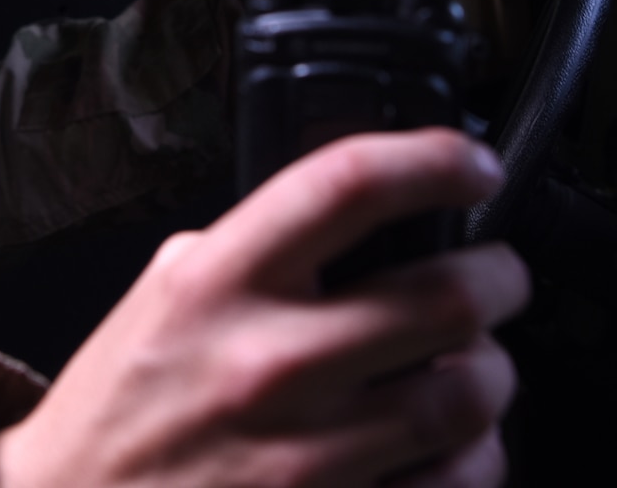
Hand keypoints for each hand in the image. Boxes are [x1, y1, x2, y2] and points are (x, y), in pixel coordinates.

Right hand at [0, 130, 529, 487]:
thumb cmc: (117, 414)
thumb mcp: (160, 297)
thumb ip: (247, 250)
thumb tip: (346, 219)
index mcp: (219, 284)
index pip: (348, 185)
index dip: (434, 159)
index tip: (472, 165)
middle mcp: (267, 363)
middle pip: (446, 295)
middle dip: (499, 279)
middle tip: (496, 277)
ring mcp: (304, 455)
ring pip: (468, 396)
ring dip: (492, 373)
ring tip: (476, 365)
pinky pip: (455, 483)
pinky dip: (474, 460)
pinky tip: (451, 446)